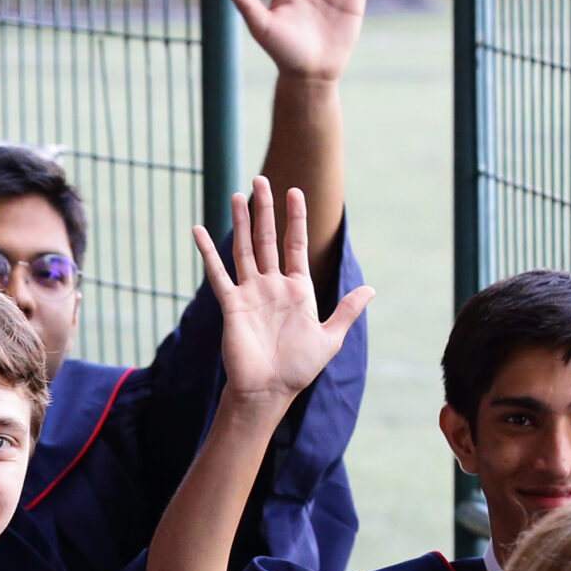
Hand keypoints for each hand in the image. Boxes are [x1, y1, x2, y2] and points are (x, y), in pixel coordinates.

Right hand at [193, 177, 373, 415]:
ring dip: (240, 222)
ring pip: (245, 249)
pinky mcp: (231, 305)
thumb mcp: (330, 337)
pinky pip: (218, 274)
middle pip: (268, 239)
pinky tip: (198, 231)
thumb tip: (372, 289)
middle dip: (265, 209)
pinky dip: (208, 253)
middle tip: (260, 179)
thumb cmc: (299, 368)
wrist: (268, 390)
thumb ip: (347, 311)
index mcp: (297, 289)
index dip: (296, 218)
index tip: (294, 192)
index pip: (296, 245)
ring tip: (237, 194)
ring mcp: (250, 293)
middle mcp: (272, 286)